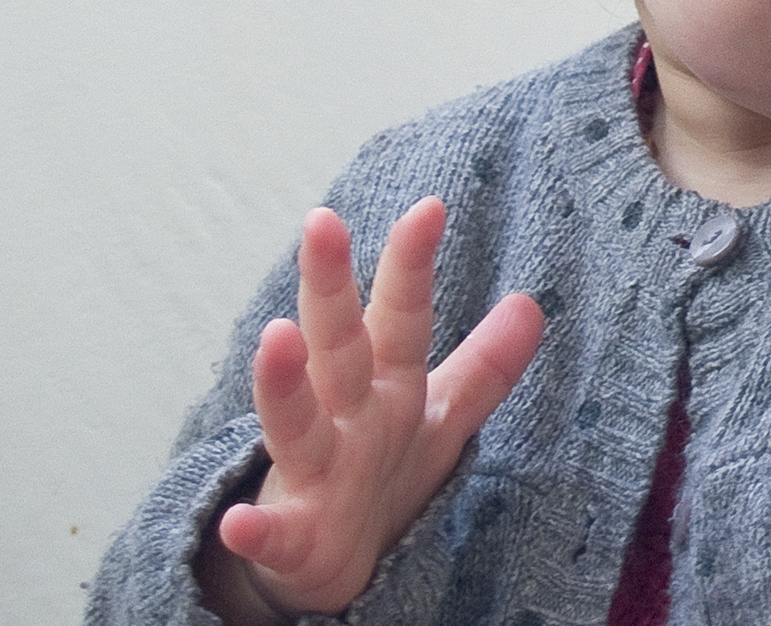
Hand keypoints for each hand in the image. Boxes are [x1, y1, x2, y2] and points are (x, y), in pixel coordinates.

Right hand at [197, 198, 544, 622]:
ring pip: (296, 424)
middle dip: (332, 287)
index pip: (401, 317)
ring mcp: (312, 473)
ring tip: (275, 334)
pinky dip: (253, 531)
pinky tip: (238, 523)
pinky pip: (270, 534)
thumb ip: (484, 366)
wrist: (325, 564)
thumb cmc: (380, 473)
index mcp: (384, 385)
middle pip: (339, 346)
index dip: (413, 266)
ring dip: (282, 384)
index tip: (430, 206)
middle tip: (322, 222)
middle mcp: (345, 417)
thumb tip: (533, 302)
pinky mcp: (289, 536)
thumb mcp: (439, 418)